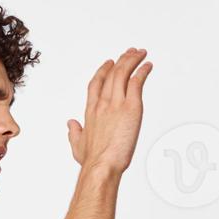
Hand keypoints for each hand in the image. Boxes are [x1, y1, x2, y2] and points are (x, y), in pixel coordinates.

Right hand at [67, 47, 152, 172]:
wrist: (101, 165)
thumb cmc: (91, 160)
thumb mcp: (77, 145)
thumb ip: (74, 133)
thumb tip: (70, 124)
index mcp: (91, 111)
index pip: (96, 84)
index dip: (103, 71)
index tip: (109, 63)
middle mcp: (103, 103)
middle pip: (112, 74)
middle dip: (121, 61)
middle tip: (129, 53)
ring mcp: (116, 104)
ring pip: (123, 74)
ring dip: (132, 60)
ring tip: (140, 53)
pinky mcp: (131, 108)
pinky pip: (137, 83)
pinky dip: (143, 72)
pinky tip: (148, 65)